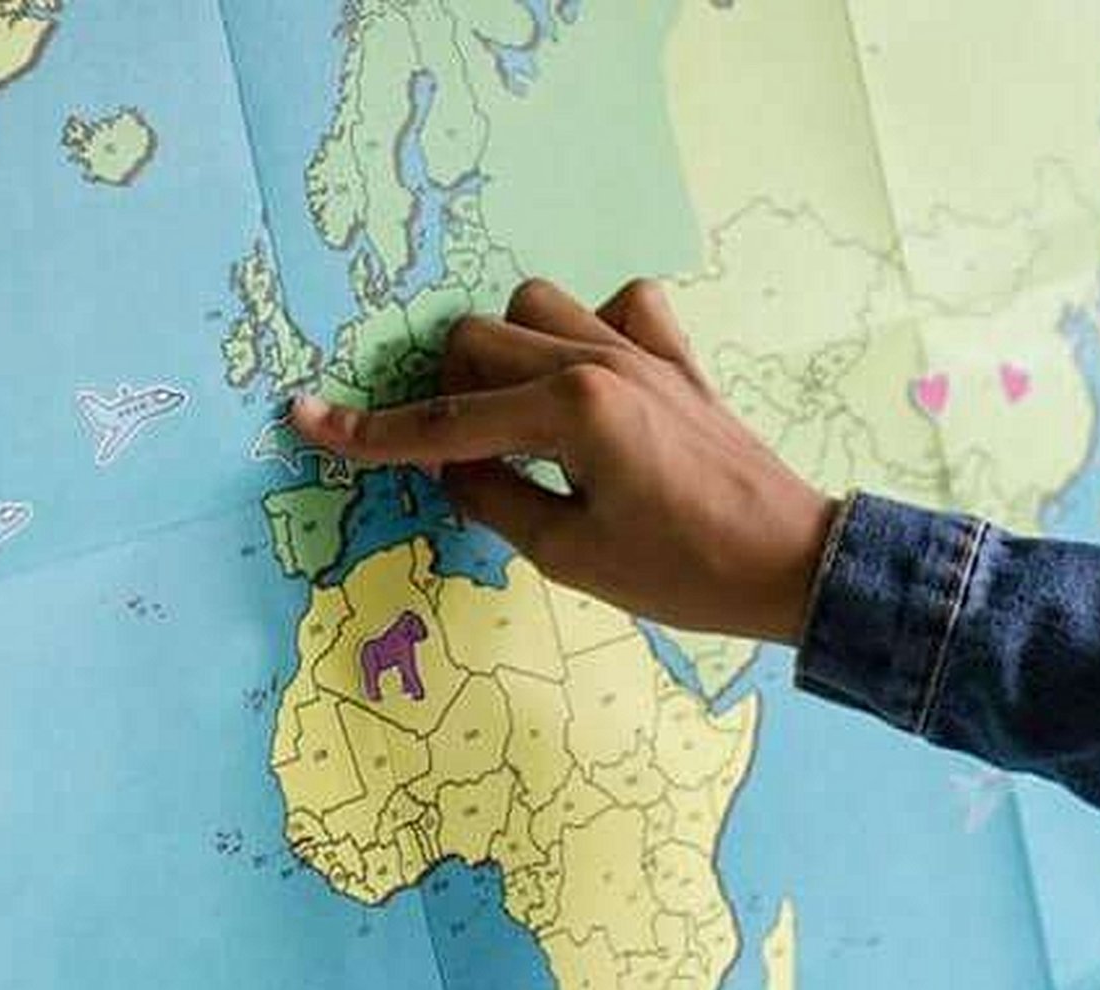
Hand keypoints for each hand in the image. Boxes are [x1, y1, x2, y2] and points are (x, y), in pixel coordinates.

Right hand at [289, 278, 836, 644]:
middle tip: (463, 460)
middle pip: (478, 341)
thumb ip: (494, 499)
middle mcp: (601, 361)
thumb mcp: (571, 556)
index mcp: (571, 411)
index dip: (372, 431)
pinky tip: (591, 382)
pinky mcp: (678, 356)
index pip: (445, 421)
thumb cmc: (684, 574)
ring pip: (535, 306)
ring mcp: (643, 349)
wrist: (792, 562)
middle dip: (447, 395)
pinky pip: (618, 305)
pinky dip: (589, 330)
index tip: (307, 419)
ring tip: (520, 421)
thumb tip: (450, 467)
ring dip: (507, 355)